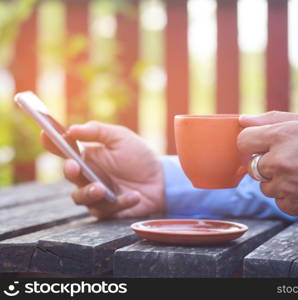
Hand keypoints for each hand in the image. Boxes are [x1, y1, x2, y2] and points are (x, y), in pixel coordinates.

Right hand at [41, 121, 164, 218]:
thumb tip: (72, 129)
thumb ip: (97, 131)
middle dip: (69, 171)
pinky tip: (134, 195)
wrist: (162, 180)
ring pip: (79, 198)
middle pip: (69, 175)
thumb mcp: (121, 137)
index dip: (52, 142)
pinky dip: (120, 202)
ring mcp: (96, 194)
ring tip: (102, 188)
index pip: (64, 149)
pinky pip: (104, 210)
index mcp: (88, 156)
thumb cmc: (140, 157)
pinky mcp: (108, 209)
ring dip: (89, 193)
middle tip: (74, 165)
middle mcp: (88, 175)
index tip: (46, 134)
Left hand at [237, 111, 297, 219]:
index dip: (250, 143)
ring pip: (264, 187)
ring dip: (277, 182)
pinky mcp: (294, 206)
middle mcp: (280, 162)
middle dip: (266, 163)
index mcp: (281, 136)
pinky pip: (279, 201)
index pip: (243, 141)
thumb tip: (242, 120)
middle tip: (290, 160)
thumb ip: (271, 119)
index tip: (260, 146)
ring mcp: (286, 186)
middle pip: (252, 166)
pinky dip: (289, 196)